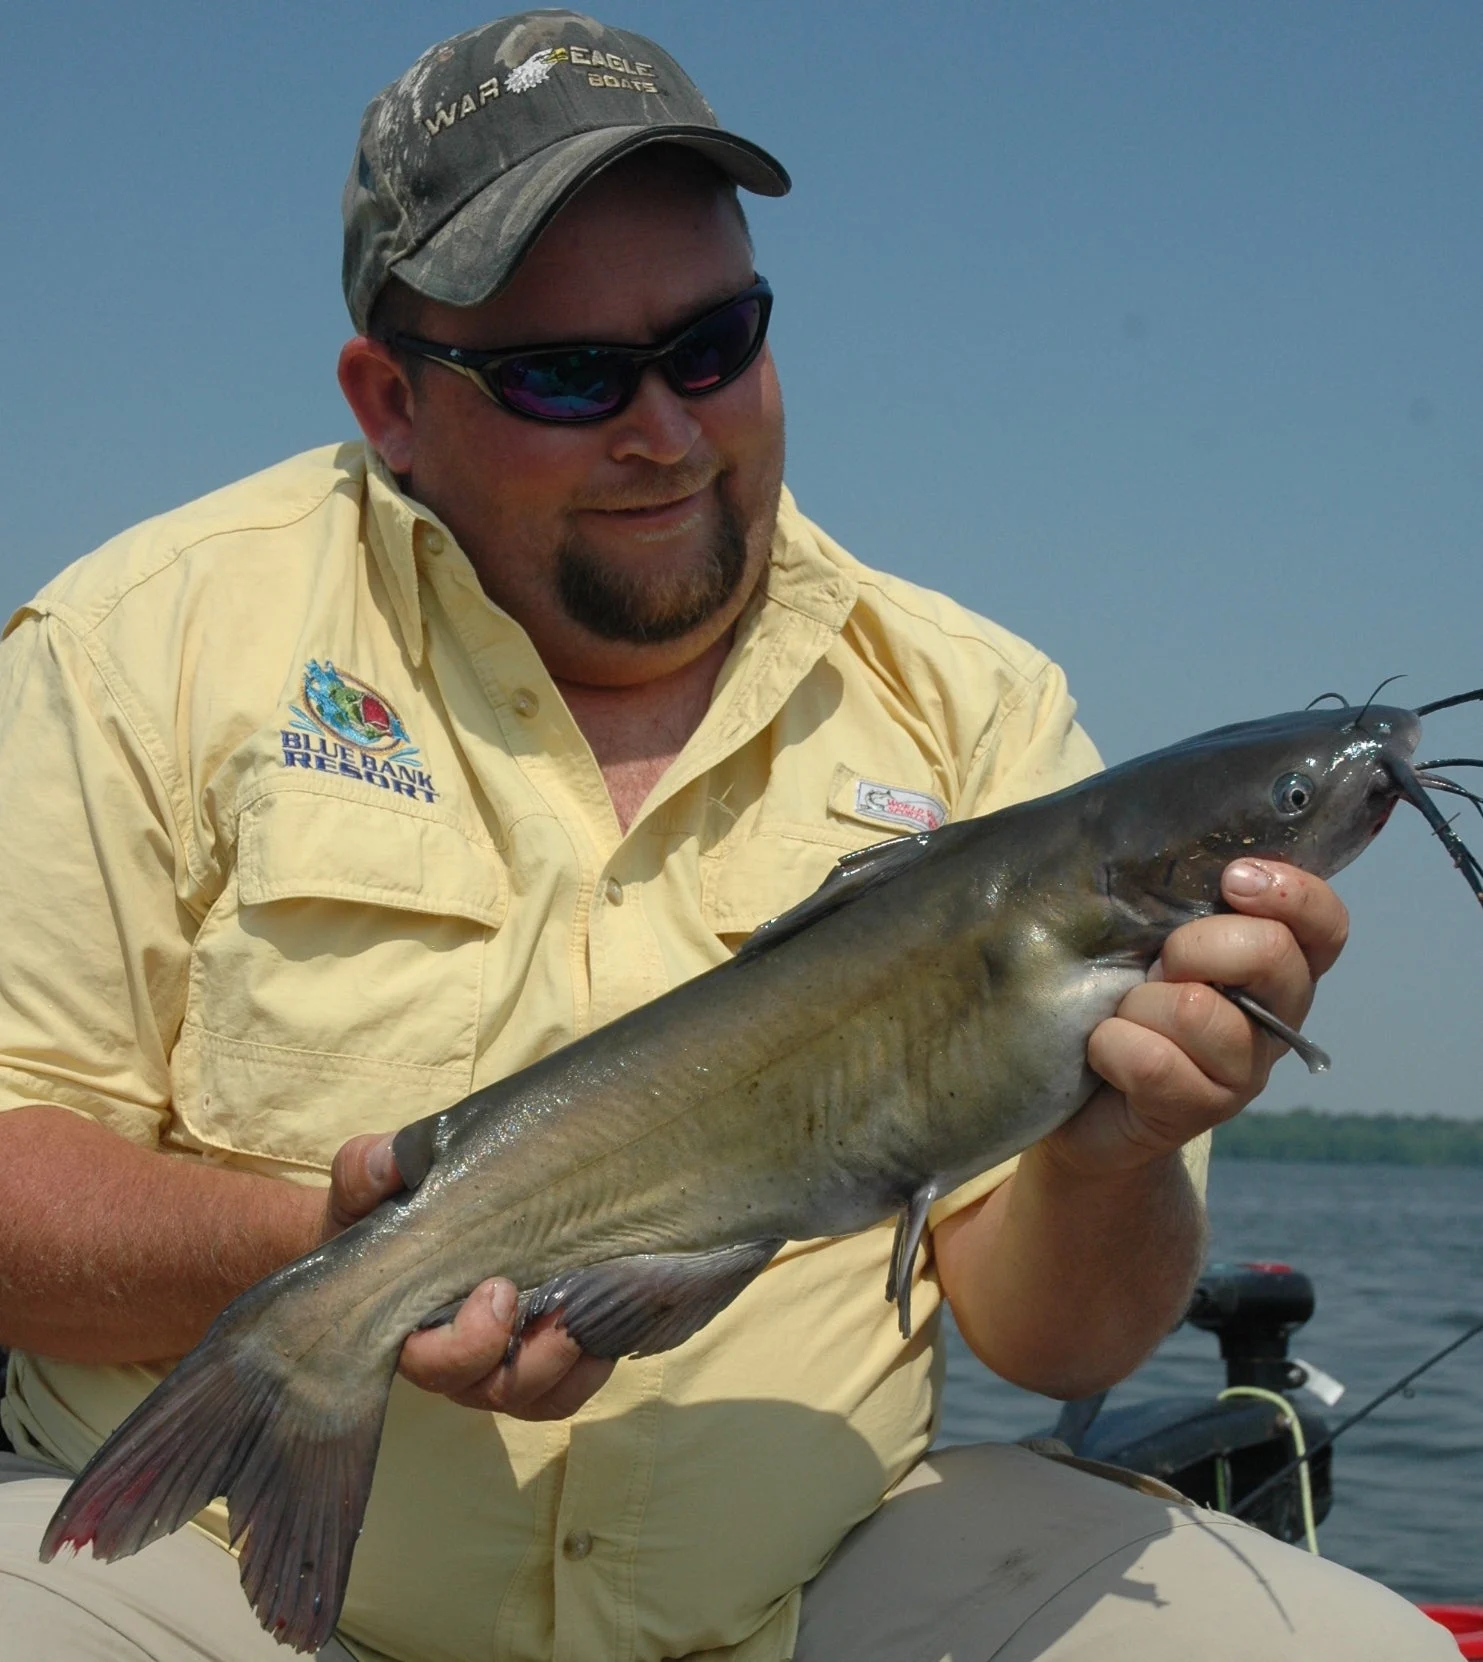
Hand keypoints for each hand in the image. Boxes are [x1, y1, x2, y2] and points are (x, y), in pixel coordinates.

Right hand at [325, 1132, 614, 1418]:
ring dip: (575, 1363)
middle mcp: (455, 1359)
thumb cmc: (377, 1209)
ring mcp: (498, 1362)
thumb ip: (363, 1170)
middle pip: (496, 1390)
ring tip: (600, 1312)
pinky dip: (596, 1361)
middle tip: (566, 1308)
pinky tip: (619, 1314)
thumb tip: (389, 1164)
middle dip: (537, 1359)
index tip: (500, 1290)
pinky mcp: (538, 1350)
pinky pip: (570, 1382)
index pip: (432, 1364)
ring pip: (541, 1394)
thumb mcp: (361, 1183)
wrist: (401, 1220)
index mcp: (406, 1328)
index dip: (470, 1344)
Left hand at [1051, 859, 1348, 1177]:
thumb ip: (1169, 901)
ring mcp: (1245, 1071)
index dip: (1292, 893)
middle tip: (1156, 964)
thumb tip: (1159, 848)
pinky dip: (1111, 1046)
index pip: (1325, 923)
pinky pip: (1153, 1062)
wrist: (1074, 1099)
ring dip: (1138, 1004)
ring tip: (1123, 1016)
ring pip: (1196, 1009)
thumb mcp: (1140, 936)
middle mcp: (1275, 1017)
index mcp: (1275, 965)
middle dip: (1195, 945)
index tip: (1233, 879)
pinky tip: (1104, 1051)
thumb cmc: (1108, 995)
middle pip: (1270, 953)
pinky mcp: (1201, 1112)